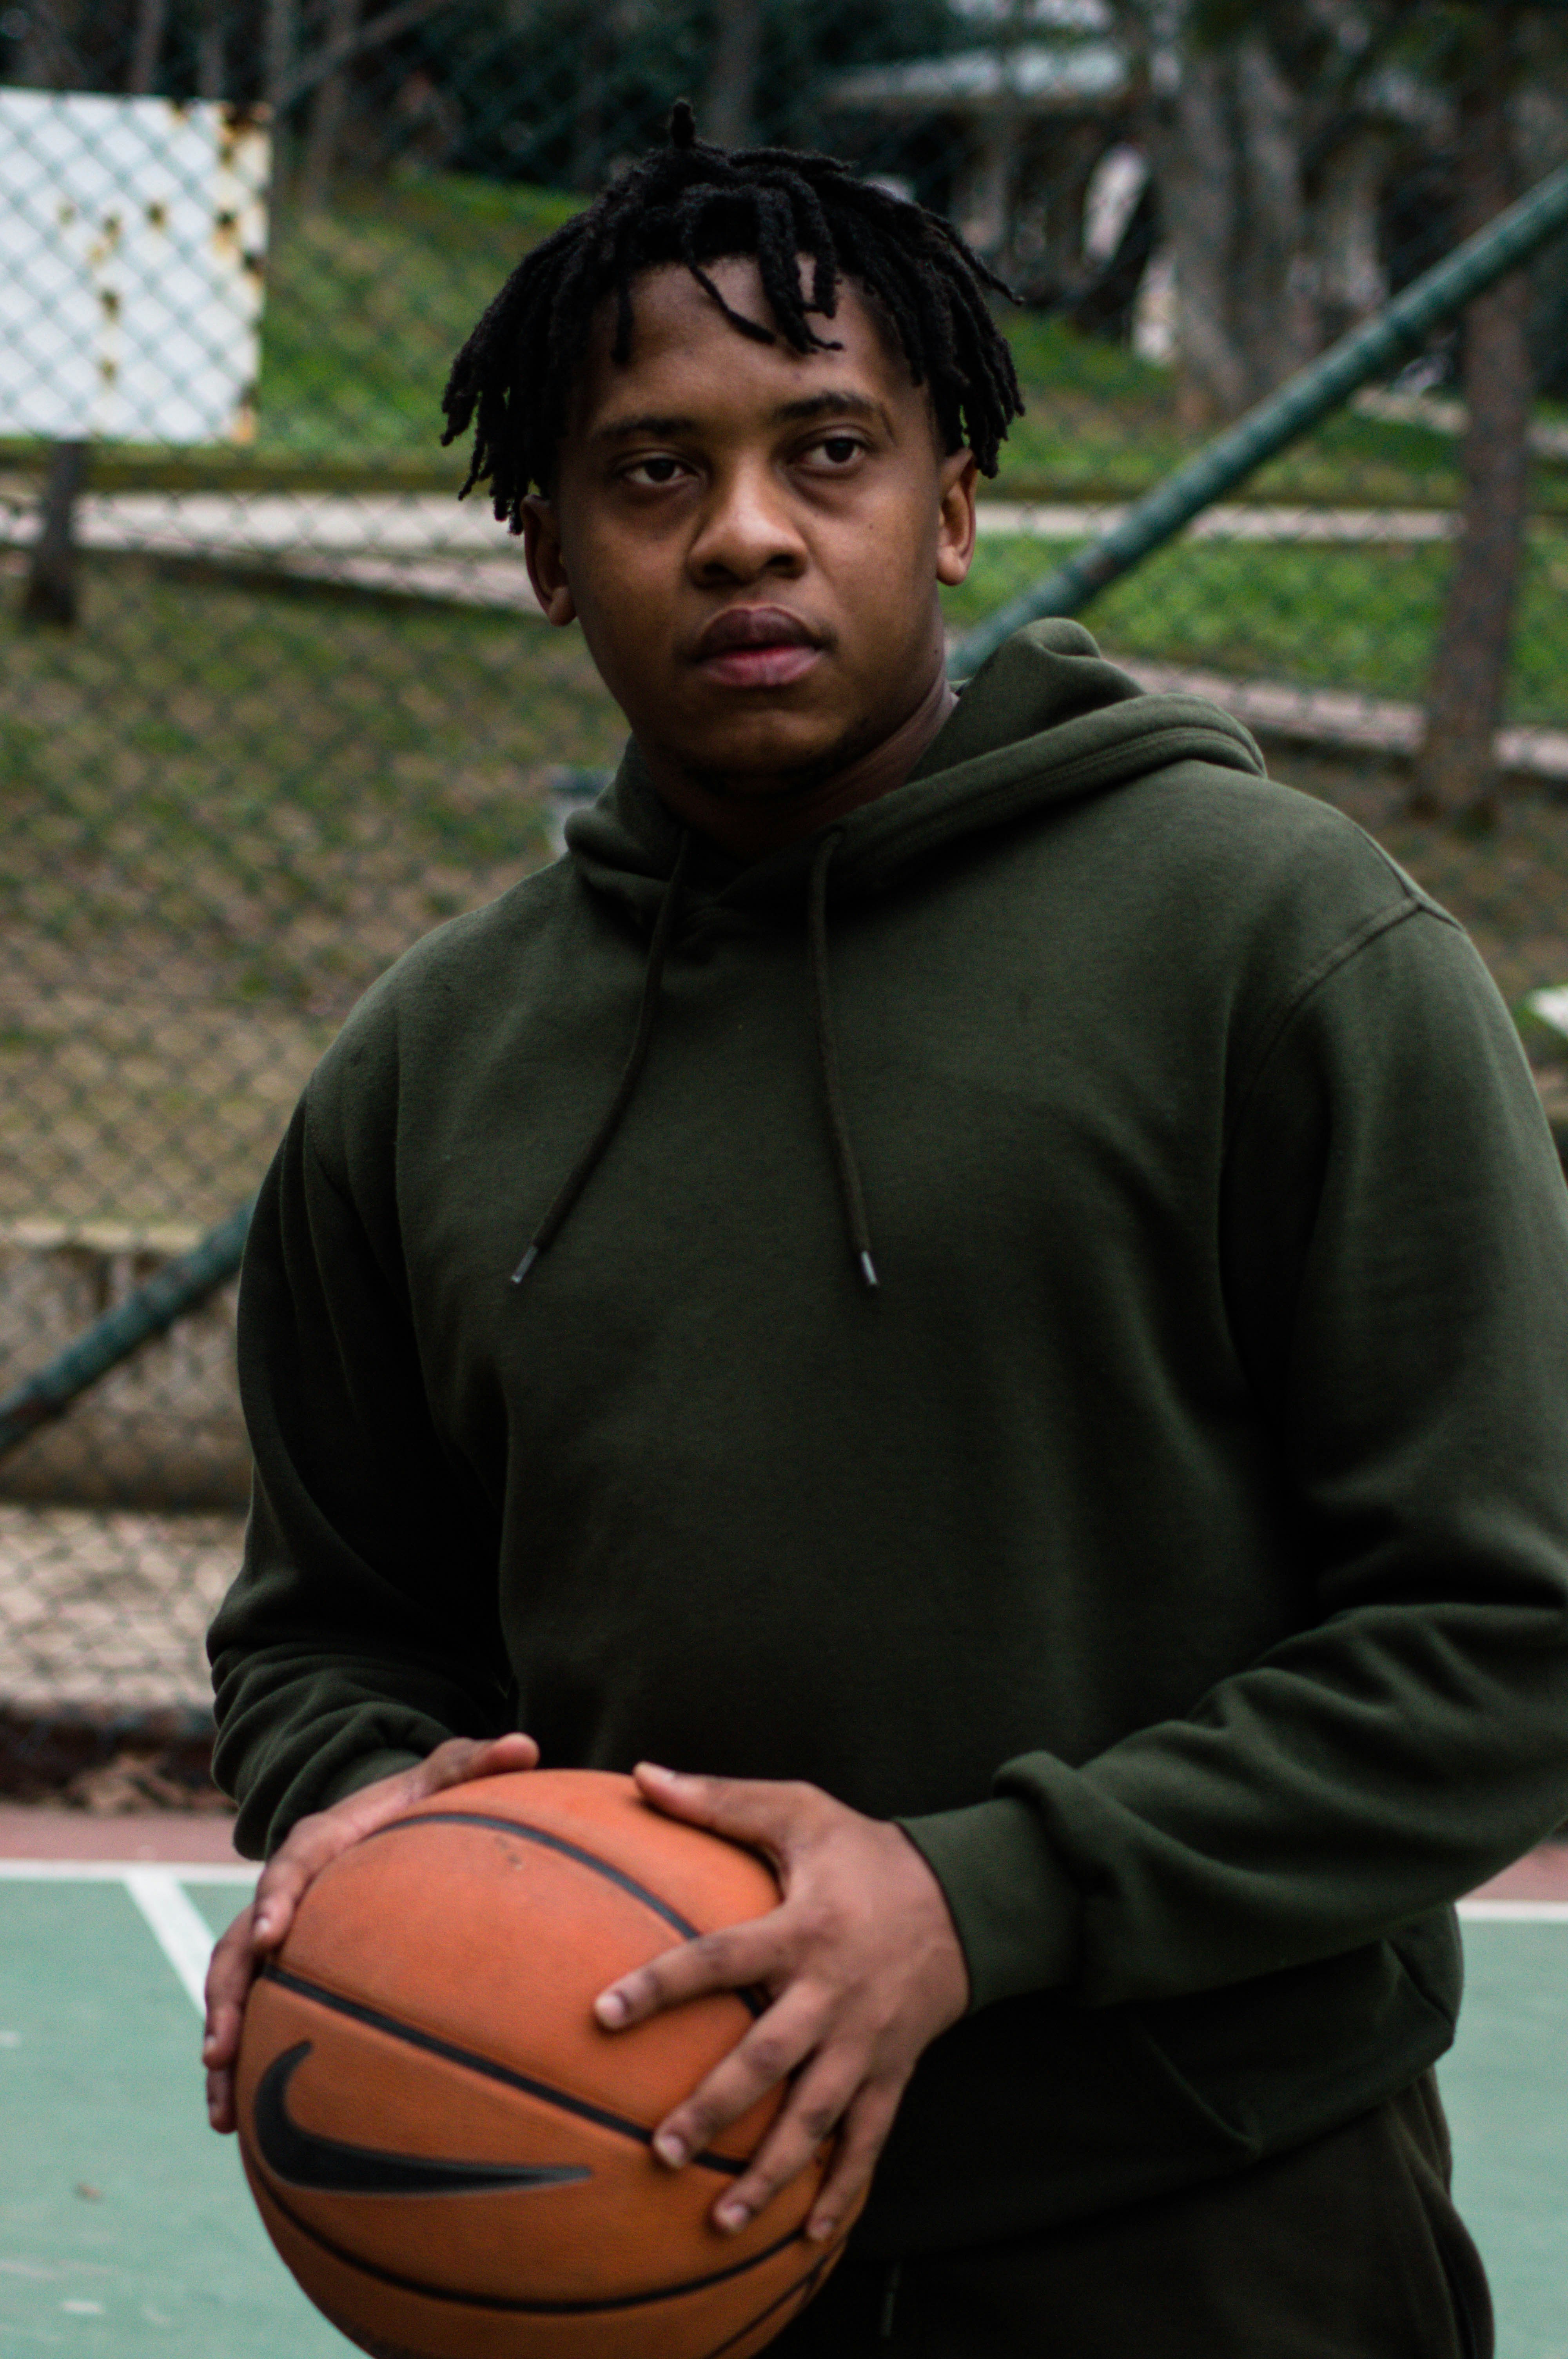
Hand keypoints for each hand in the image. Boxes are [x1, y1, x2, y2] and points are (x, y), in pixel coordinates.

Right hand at [202, 1730, 538, 2132]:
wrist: (390, 1820)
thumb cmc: (420, 1800)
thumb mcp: (446, 1774)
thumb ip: (478, 1763)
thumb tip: (528, 1744)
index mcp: (319, 1844)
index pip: (289, 1867)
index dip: (274, 1899)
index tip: (269, 1938)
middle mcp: (285, 1893)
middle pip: (237, 1946)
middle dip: (226, 1997)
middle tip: (221, 2048)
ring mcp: (278, 1937)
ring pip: (231, 1991)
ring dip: (224, 2043)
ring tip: (221, 2111)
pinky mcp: (284, 1971)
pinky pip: (254, 2017)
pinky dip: (241, 2068)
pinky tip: (236, 2124)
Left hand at [593, 1764, 968, 2245]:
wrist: (966, 1897)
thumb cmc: (865, 1851)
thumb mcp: (800, 1810)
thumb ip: (721, 1799)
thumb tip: (641, 1775)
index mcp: (804, 1930)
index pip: (720, 1959)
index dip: (662, 1984)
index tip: (602, 2014)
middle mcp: (834, 1993)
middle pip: (768, 2058)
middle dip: (715, 2108)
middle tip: (660, 2149)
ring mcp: (867, 2042)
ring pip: (816, 2118)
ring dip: (772, 2171)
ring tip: (722, 2219)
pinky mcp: (893, 2072)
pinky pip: (868, 2142)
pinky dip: (843, 2191)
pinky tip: (808, 2240)